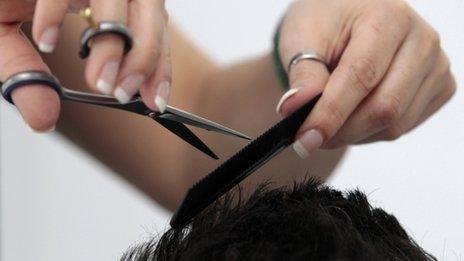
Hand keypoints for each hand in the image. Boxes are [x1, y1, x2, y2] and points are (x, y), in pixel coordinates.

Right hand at [0, 0, 170, 131]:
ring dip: (112, 45)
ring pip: (117, 0)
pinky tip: (47, 39)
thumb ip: (29, 75)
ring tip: (99, 81)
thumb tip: (43, 121)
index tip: (153, 101)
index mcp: (112, 3)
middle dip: (140, 60)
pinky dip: (55, 14)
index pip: (152, 36)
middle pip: (148, 17)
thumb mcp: (12, 39)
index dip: (157, 69)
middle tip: (119, 93)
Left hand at [276, 0, 455, 157]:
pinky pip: (402, 127)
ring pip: (394, 124)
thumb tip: (296, 109)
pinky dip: (370, 132)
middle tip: (309, 138)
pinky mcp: (438, 88)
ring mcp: (435, 66)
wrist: (345, 21)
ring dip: (354, 134)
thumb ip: (303, 74)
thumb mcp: (302, 39)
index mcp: (389, 17)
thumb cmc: (325, 24)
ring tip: (327, 122)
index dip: (331, 113)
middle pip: (385, 106)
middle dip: (342, 131)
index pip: (362, 76)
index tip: (305, 138)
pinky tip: (351, 117)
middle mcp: (421, 41)